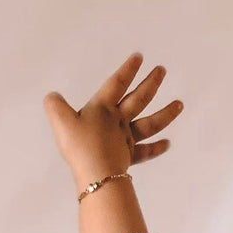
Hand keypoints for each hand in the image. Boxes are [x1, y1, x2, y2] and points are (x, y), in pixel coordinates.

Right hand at [43, 52, 182, 189]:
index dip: (127, 70)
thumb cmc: (80, 147)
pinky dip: (157, 148)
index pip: (117, 83)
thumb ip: (55, 106)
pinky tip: (168, 144)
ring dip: (166, 113)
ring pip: (150, 123)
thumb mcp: (60, 122)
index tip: (139, 57)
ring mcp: (126, 139)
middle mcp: (118, 120)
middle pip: (139, 99)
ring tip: (180, 104)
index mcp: (103, 108)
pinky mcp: (129, 157)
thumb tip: (51, 97)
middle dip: (151, 83)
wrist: (96, 174)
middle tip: (162, 70)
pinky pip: (145, 151)